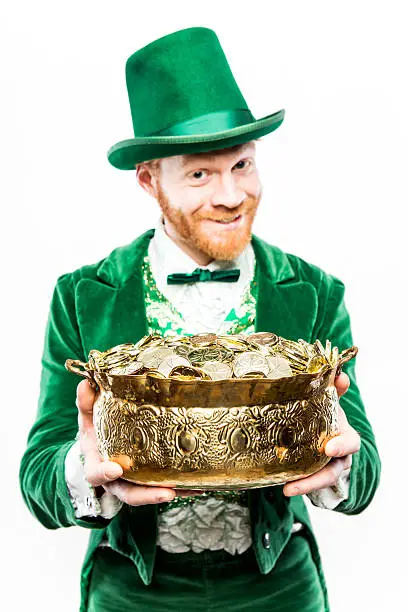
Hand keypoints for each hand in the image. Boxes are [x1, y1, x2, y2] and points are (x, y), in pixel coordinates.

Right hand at [76, 379, 180, 505]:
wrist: (101, 448)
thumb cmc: (95, 432)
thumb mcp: (88, 417)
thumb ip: (86, 402)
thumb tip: (87, 383)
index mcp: (97, 464)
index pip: (95, 473)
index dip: (104, 473)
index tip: (116, 469)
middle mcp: (115, 480)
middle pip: (128, 493)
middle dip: (146, 495)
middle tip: (165, 492)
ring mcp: (133, 484)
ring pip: (149, 494)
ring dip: (168, 493)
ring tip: (187, 490)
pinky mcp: (150, 483)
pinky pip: (166, 488)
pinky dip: (181, 489)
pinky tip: (199, 487)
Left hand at [283, 372, 360, 496]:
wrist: (322, 429)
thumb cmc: (326, 414)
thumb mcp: (330, 401)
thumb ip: (334, 388)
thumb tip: (340, 374)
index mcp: (345, 436)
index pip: (350, 443)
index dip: (342, 446)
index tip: (329, 448)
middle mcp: (339, 456)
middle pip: (333, 470)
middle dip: (318, 478)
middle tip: (298, 482)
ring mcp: (326, 468)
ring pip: (320, 480)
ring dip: (305, 485)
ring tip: (287, 489)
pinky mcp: (313, 475)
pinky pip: (307, 482)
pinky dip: (297, 484)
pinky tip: (282, 485)